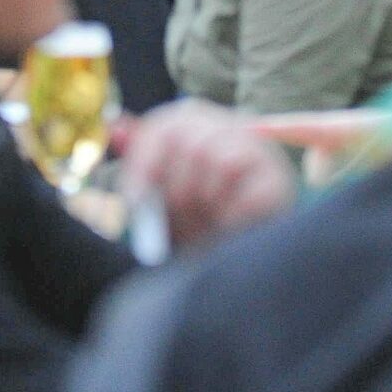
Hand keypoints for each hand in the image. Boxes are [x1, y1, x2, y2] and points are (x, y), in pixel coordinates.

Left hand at [118, 98, 295, 251]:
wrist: (244, 266)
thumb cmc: (197, 224)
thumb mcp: (161, 196)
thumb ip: (141, 161)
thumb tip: (115, 127)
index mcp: (199, 127)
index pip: (164, 126)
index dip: (143, 163)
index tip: (135, 199)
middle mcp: (229, 128)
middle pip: (187, 138)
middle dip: (174, 187)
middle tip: (177, 216)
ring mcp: (257, 150)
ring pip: (214, 156)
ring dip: (201, 198)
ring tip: (206, 220)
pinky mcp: (275, 177)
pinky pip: (239, 178)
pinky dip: (224, 208)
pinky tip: (227, 223)